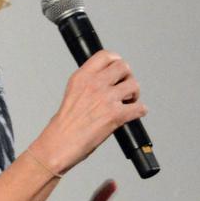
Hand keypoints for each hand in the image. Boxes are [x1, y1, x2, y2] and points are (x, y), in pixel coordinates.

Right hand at [32, 51, 146, 173]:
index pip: (105, 55)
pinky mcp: (115, 115)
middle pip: (123, 67)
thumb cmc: (64, 125)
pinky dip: (140, 111)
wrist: (58, 145)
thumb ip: (89, 83)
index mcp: (82, 77)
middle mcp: (94, 84)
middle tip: (125, 88)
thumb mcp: (73, 93)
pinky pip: (139, 108)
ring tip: (128, 102)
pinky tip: (135, 113)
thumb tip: (107, 81)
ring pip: (134, 85)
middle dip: (127, 77)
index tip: (119, 67)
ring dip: (135, 94)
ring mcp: (105, 99)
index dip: (116, 60)